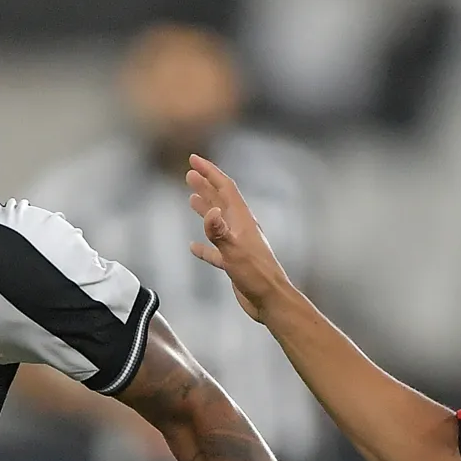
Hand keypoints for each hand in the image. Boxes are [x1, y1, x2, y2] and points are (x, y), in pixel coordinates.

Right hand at [183, 155, 294, 322]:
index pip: (224, 188)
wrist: (270, 300)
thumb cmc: (256, 276)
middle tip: (190, 173)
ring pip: (218, 221)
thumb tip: (209, 211)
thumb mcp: (235, 252)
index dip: (209, 172)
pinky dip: (204, 245)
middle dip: (206, 185)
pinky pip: (215, 249)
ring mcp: (237, 244)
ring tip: (192, 198)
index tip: (193, 160)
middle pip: (221, 200)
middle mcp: (240, 227)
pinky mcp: (234, 261)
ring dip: (205, 208)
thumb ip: (220, 232)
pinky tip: (193, 246)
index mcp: (242, 220)